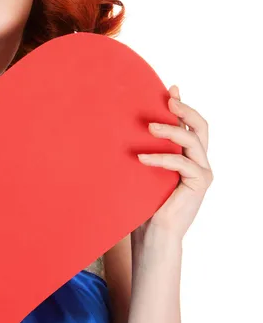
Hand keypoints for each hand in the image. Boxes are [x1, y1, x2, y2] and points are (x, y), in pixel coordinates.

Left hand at [133, 84, 213, 245]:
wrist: (151, 234)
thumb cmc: (142, 202)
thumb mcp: (141, 170)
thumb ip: (142, 149)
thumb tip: (122, 126)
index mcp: (186, 154)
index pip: (190, 123)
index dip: (183, 104)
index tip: (170, 88)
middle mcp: (198, 160)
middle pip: (201, 126)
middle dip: (185, 109)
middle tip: (168, 100)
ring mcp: (201, 172)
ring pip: (193, 140)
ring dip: (172, 130)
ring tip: (150, 127)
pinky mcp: (199, 184)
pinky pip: (182, 163)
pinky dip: (162, 157)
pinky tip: (142, 158)